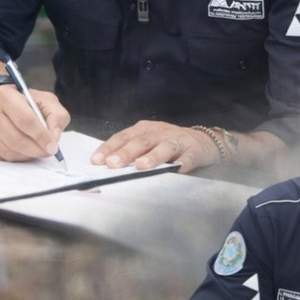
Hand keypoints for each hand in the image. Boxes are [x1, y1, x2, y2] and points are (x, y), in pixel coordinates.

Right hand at [0, 86, 70, 161]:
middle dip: (37, 150)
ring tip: (37, 151)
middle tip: (48, 152)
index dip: (42, 136)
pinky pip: (1, 157)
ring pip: (9, 152)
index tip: (53, 147)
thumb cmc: (23, 101)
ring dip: (27, 156)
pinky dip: (16, 158)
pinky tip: (23, 151)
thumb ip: (56, 116)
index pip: (26, 121)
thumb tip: (54, 138)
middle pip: (16, 140)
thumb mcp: (44, 100)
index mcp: (5, 95)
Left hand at [90, 120, 220, 173]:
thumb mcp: (147, 142)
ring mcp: (178, 141)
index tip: (96, 160)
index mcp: (144, 129)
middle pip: (141, 141)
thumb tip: (105, 166)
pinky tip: (177, 170)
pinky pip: (189, 158)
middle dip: (125, 152)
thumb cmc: (167, 143)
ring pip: (164, 147)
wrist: (203, 142)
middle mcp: (159, 132)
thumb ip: (129, 151)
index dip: (109, 148)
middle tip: (113, 164)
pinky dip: (183, 163)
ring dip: (152, 156)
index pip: (123, 137)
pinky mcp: (194, 151)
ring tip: (141, 166)